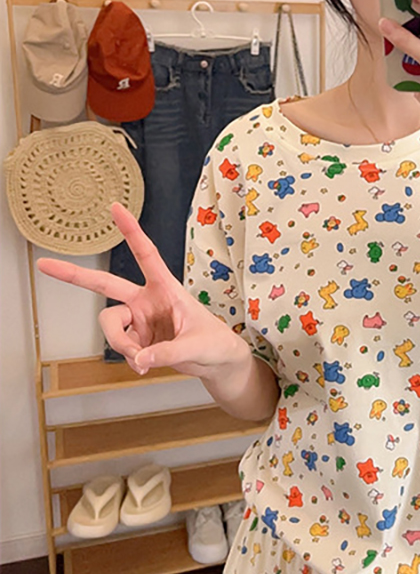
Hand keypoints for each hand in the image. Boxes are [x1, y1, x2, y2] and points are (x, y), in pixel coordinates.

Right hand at [37, 202, 248, 378]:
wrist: (218, 362)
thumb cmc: (215, 343)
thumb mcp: (197, 346)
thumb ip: (168, 352)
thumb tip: (139, 358)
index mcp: (166, 289)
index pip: (147, 255)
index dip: (131, 232)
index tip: (116, 208)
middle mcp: (147, 301)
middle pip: (105, 286)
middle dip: (75, 275)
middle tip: (45, 265)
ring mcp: (140, 321)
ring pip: (111, 327)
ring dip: (120, 343)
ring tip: (141, 359)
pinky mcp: (137, 340)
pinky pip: (121, 348)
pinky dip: (130, 359)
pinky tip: (145, 365)